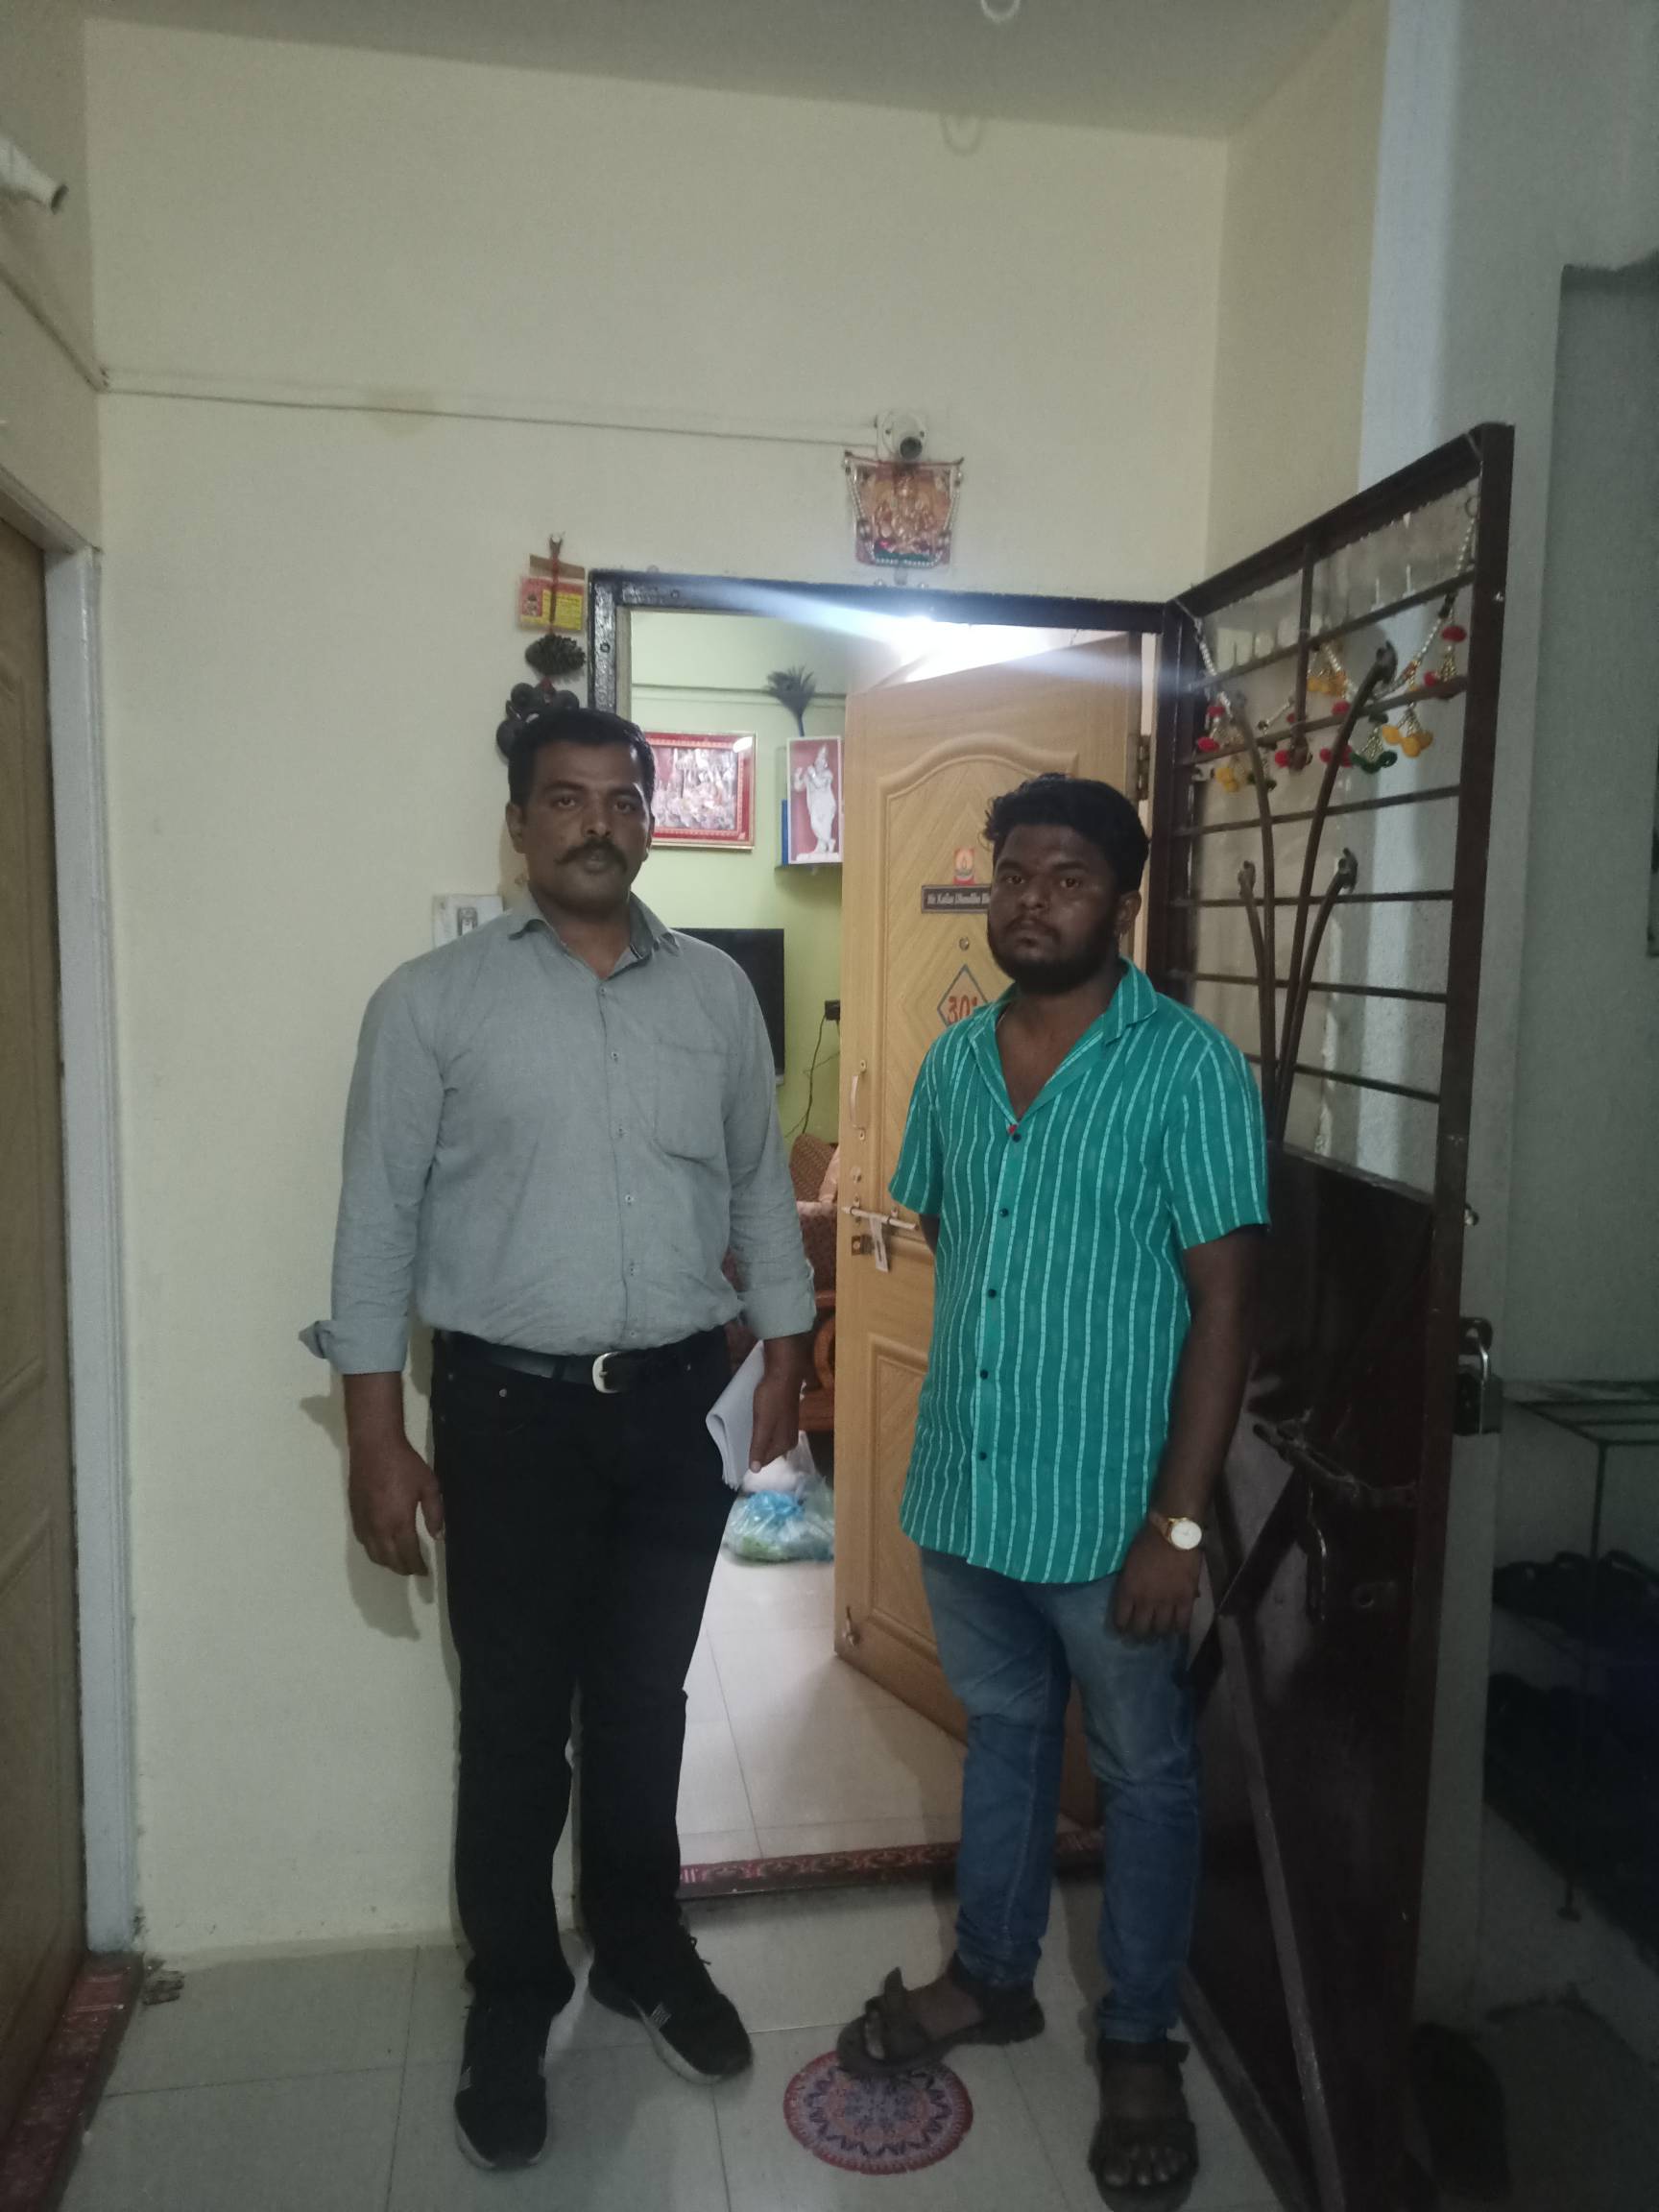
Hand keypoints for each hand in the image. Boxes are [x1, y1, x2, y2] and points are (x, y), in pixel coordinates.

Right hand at [348, 1435, 444, 1576]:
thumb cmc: (405, 1464)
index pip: (408, 1554)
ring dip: (387, 1563)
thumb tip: (437, 1536)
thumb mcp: (428, 1486)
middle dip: (403, 1568)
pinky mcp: (355, 1515)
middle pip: (390, 1559)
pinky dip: (373, 1551)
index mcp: (399, 1522)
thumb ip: (434, 1513)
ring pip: (374, 1554)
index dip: (417, 1566)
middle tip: (413, 1570)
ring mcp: (364, 1523)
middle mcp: (379, 1528)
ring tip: (399, 1563)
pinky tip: (381, 1547)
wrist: (374, 1446)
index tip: (424, 1572)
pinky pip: (363, 1542)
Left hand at [749, 1334, 812, 1469]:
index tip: (735, 1450)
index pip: (764, 1460)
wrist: (784, 1372)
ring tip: (743, 1429)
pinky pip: (771, 1428)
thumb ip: (758, 1447)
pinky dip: (762, 1427)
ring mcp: (789, 1427)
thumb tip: (755, 1470)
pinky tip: (754, 1420)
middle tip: (738, 1439)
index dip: (750, 1456)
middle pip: (767, 1450)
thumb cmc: (772, 1399)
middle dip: (754, 1446)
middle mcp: (790, 1439)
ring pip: (769, 1439)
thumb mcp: (763, 1425)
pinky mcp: (786, 1415)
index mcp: (785, 1444)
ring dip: (757, 1436)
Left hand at [1113, 1524, 1200, 1640]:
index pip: (1121, 1620)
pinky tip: (1178, 1629)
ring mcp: (1167, 1602)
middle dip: (1140, 1634)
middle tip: (1142, 1633)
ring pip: (1161, 1629)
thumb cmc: (1147, 1542)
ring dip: (1159, 1632)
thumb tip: (1133, 1596)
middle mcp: (1145, 1601)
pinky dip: (1179, 1629)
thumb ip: (1130, 1583)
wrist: (1173, 1533)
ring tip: (1160, 1631)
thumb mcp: (1129, 1564)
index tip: (1123, 1630)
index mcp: (1128, 1590)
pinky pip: (1183, 1623)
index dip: (1122, 1628)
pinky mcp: (1186, 1600)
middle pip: (1141, 1629)